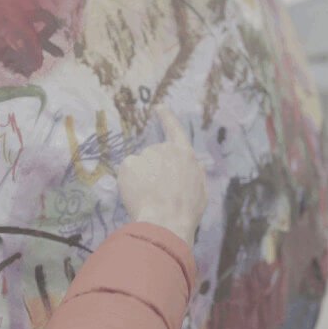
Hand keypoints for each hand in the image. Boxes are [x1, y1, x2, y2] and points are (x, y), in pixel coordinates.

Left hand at [118, 108, 206, 245]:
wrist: (166, 221)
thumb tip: (193, 164)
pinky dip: (129, 184)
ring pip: (139, 166)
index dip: (167, 118)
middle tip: (157, 193)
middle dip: (153, 171)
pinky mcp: (129, 164)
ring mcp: (146, 155)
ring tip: (149, 199)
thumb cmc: (186, 211)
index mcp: (185, 155)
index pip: (174, 130)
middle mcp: (165, 149)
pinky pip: (126, 173)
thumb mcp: (200, 191)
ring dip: (141, 179)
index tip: (159, 107)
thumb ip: (194, 174)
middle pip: (154, 156)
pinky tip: (138, 197)